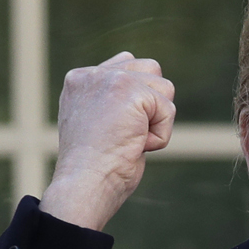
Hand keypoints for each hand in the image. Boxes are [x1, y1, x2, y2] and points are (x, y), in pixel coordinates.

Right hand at [40, 52, 176, 230]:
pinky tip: (134, 146)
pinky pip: (168, 110)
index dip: (138, 99)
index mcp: (80, 80)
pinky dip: (159, 136)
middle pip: (152, 71)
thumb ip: (113, 103)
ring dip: (156, 122)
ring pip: (165, 88)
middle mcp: (92, 74)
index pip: (127, 63)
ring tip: (129, 140)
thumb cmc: (93, 169)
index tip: (119, 128)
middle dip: (151, 107)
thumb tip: (146, 99)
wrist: (85, 185)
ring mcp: (110, 80)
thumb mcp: (96, 127)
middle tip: (125, 136)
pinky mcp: (130, 92)